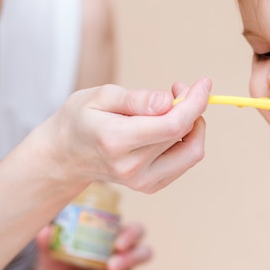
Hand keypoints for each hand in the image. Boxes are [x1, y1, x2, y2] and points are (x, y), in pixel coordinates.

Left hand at [33, 223, 151, 269]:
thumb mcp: (50, 262)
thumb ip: (49, 246)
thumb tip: (45, 232)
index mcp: (112, 241)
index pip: (134, 230)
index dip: (132, 234)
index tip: (118, 243)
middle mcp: (123, 260)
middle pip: (145, 253)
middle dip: (130, 258)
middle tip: (112, 267)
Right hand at [35, 77, 211, 192]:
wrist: (66, 155)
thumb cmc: (81, 119)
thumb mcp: (99, 96)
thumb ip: (135, 99)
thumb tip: (168, 101)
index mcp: (116, 140)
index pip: (172, 124)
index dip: (195, 102)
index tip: (204, 83)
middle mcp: (132, 167)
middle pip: (184, 135)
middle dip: (193, 105)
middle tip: (178, 87)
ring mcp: (142, 181)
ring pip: (191, 152)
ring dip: (193, 124)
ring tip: (173, 105)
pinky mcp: (151, 186)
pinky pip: (184, 161)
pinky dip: (186, 139)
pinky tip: (168, 125)